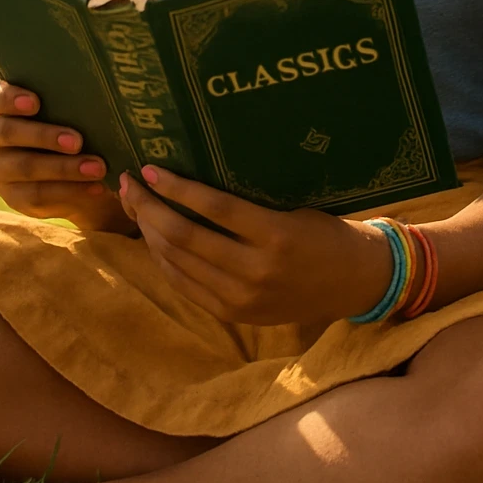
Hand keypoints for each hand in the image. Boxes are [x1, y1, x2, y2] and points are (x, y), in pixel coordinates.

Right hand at [0, 78, 135, 234]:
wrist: (71, 160)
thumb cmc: (64, 113)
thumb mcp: (59, 100)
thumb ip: (60, 92)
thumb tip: (91, 85)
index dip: (4, 98)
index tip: (36, 102)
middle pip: (5, 132)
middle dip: (44, 136)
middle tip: (78, 140)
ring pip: (24, 167)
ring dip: (63, 168)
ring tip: (97, 167)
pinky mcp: (12, 196)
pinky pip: (36, 195)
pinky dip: (69, 191)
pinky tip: (95, 187)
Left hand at [119, 163, 399, 325]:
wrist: (353, 282)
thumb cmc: (324, 231)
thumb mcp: (294, 207)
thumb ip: (249, 202)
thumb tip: (196, 174)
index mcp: (276, 235)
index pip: (214, 208)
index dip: (177, 188)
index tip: (150, 168)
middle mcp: (256, 270)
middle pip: (186, 237)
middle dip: (149, 207)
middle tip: (129, 183)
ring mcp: (242, 298)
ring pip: (179, 262)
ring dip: (150, 233)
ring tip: (135, 206)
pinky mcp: (235, 315)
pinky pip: (186, 286)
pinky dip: (164, 261)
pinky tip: (153, 239)